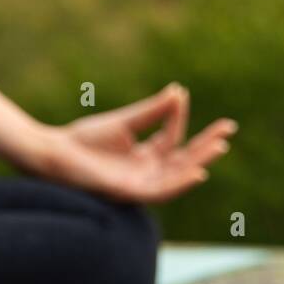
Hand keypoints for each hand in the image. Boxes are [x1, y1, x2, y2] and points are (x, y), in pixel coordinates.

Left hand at [37, 83, 236, 203]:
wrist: (54, 153)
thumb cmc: (84, 140)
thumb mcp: (124, 122)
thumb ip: (151, 112)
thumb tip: (177, 92)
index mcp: (144, 156)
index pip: (172, 138)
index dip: (179, 118)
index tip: (182, 94)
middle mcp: (145, 172)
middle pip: (183, 161)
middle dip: (206, 146)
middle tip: (228, 130)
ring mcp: (139, 184)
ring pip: (176, 177)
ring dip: (198, 163)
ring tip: (219, 146)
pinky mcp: (128, 192)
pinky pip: (160, 191)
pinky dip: (179, 183)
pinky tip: (196, 171)